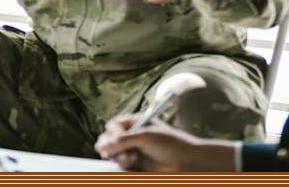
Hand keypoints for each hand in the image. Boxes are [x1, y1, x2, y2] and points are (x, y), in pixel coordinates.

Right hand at [94, 114, 235, 170]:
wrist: (189, 162)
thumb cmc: (171, 144)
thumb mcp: (145, 137)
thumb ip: (121, 141)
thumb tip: (99, 146)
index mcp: (136, 123)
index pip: (113, 125)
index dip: (111, 132)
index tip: (116, 137)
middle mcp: (133, 135)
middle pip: (109, 139)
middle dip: (112, 146)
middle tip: (116, 150)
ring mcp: (134, 150)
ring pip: (114, 153)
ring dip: (119, 155)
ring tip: (132, 158)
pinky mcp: (137, 164)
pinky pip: (121, 164)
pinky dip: (124, 163)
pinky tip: (134, 162)